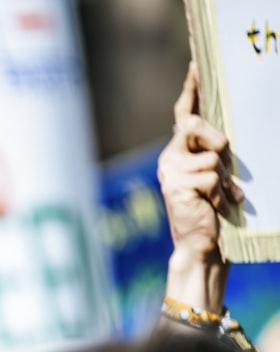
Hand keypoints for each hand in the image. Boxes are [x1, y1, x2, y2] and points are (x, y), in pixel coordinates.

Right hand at [156, 62, 241, 312]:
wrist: (199, 245)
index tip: (197, 65)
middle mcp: (168, 159)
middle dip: (216, 139)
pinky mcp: (176, 186)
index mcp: (176, 153)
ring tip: (221, 197)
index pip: (182, 115)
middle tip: (224, 158)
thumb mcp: (212, 176)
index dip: (190, 90)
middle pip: (194, 125)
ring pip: (211, 156)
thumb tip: (225, 139)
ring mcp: (169, 172)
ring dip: (224, 178)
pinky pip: (211, 176)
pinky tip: (217, 206)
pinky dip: (221, 193)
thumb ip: (212, 155)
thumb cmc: (210, 212)